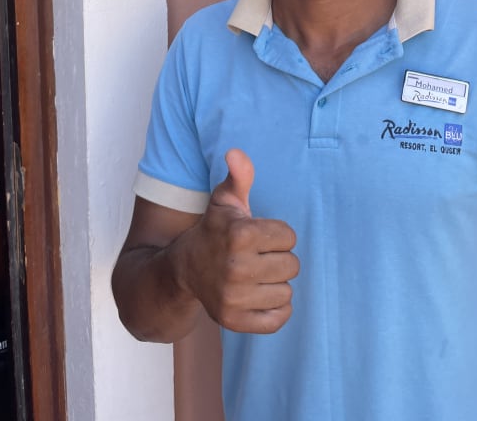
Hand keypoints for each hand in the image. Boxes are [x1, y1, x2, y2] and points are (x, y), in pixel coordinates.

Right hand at [180, 148, 298, 333]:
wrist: (184, 269)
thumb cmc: (214, 230)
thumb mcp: (225, 199)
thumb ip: (239, 175)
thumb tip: (235, 152)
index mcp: (240, 234)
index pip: (289, 236)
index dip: (277, 234)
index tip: (259, 235)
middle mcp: (237, 268)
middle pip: (292, 265)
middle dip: (278, 258)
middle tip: (258, 256)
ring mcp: (234, 298)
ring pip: (287, 292)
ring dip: (276, 283)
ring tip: (256, 275)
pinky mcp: (235, 322)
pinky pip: (278, 320)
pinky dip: (276, 310)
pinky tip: (260, 296)